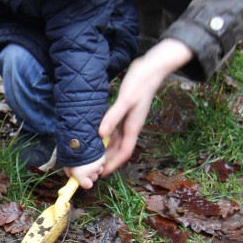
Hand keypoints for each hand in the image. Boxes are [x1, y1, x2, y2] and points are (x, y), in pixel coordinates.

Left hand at [64, 156, 104, 188]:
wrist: (79, 139)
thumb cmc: (71, 152)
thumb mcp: (66, 164)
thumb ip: (70, 173)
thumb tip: (72, 176)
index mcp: (81, 174)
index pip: (88, 185)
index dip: (85, 183)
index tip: (82, 180)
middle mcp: (91, 171)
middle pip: (93, 178)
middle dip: (89, 175)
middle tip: (84, 168)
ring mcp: (98, 165)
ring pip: (98, 171)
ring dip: (95, 168)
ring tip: (88, 161)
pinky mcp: (102, 158)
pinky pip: (102, 164)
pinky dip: (99, 162)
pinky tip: (93, 157)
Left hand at [99, 38, 192, 174]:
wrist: (151, 68)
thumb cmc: (140, 83)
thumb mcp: (125, 100)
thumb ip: (113, 117)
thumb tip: (101, 135)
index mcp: (133, 127)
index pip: (124, 152)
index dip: (114, 165)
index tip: (101, 174)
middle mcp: (131, 126)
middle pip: (119, 149)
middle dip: (107, 160)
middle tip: (91, 168)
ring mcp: (128, 119)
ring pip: (116, 139)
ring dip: (105, 148)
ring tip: (91, 156)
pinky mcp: (125, 111)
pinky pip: (114, 128)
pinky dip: (105, 134)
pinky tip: (96, 135)